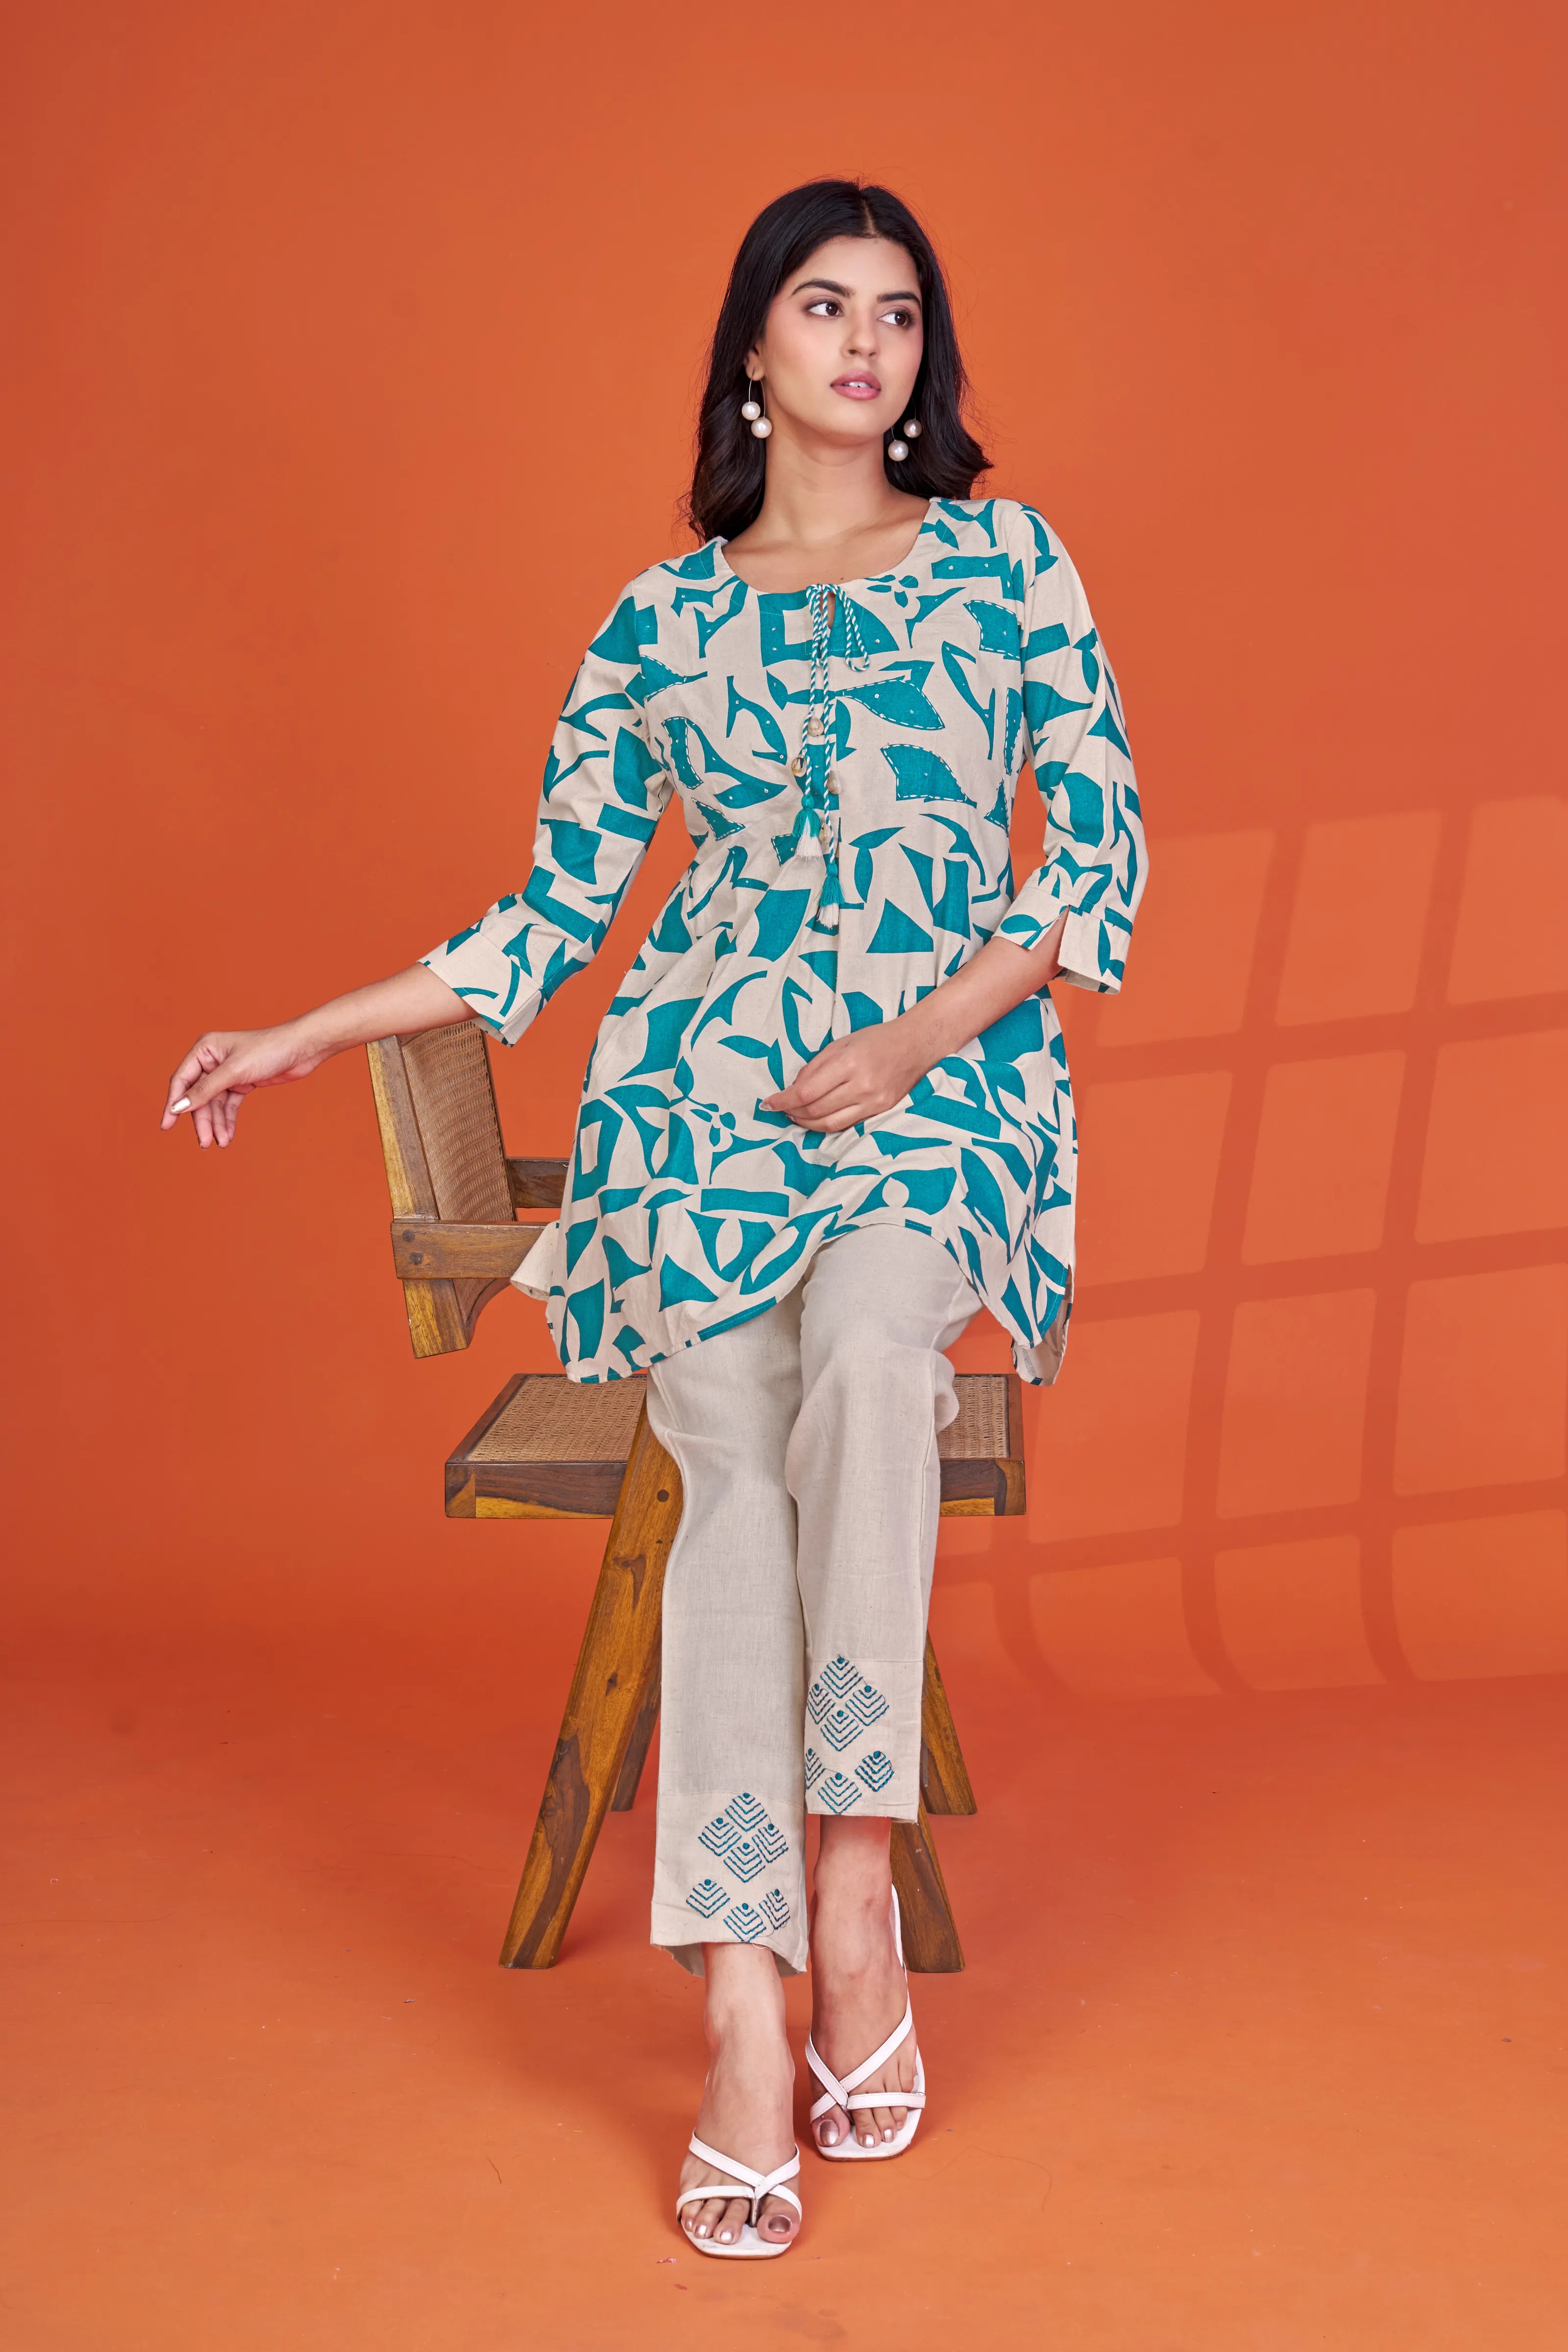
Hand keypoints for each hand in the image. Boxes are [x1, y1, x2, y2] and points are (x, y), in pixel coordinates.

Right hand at [161, 1022, 332, 1149]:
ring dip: (216, 1124)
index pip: (182, 1080)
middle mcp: (213, 1060)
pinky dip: (227, 1120)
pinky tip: (227, 1135)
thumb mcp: (234, 1071)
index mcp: (205, 1049)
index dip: (173, 1103)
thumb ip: (206, 1090)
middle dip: (202, 1120)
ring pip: (214, 1104)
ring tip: (221, 1143)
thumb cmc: (269, 1050)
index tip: (166, 1126)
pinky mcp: (242, 1082)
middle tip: (205, 1143)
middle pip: (198, 1096)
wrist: (303, 1049)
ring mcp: (227, 1073)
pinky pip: (228, 1105)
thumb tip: (179, 1106)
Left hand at [764, 1012, 938, 1133]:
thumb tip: (794, 1088)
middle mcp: (861, 1086)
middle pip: (815, 1110)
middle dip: (792, 1112)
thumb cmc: (877, 1039)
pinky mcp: (880, 1111)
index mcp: (849, 1063)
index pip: (806, 1091)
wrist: (915, 1046)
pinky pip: (846, 1125)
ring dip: (806, 1123)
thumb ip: (816, 1066)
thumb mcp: (842, 1043)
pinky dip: (826, 1124)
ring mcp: (873, 1102)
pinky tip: (816, 1119)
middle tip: (779, 1108)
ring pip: (829, 1123)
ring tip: (794, 1116)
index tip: (768, 1103)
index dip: (783, 1100)